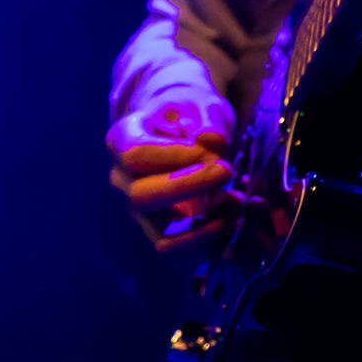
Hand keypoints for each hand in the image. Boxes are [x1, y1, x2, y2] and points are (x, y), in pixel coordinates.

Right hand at [106, 110, 236, 253]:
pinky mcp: (160, 233)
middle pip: (143, 198)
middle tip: (228, 171)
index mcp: (124, 139)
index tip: (212, 152)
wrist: (186, 129)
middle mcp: (123, 180)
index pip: (136, 156)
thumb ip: (207, 119)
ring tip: (237, 203)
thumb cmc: (190, 114)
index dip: (175, 158)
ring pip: (161, 238)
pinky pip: (178, 256)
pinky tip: (234, 225)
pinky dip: (209, 248)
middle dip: (191, 189)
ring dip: (205, 228)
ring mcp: (140, 212)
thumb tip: (211, 143)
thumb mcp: (201, 104)